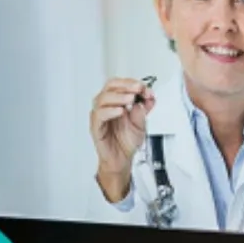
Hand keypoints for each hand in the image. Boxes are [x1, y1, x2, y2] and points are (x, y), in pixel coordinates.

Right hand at [90, 77, 154, 200]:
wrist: (122, 159)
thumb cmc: (127, 141)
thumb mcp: (141, 123)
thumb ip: (144, 109)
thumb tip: (148, 96)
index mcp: (116, 101)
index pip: (121, 84)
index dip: (133, 83)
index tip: (145, 88)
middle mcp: (107, 106)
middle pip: (110, 86)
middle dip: (125, 85)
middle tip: (137, 88)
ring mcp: (100, 115)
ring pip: (102, 98)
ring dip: (118, 96)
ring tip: (130, 99)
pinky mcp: (96, 127)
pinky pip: (99, 115)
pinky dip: (110, 111)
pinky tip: (120, 111)